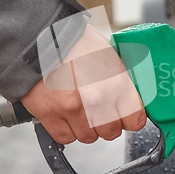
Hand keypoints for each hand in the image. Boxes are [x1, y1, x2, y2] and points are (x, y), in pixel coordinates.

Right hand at [20, 25, 146, 143]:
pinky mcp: (50, 114)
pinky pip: (65, 137)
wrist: (39, 36)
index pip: (135, 120)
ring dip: (86, 127)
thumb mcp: (109, 55)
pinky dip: (66, 129)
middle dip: (107, 123)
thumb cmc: (74, 41)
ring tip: (80, 109)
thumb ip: (120, 80)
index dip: (130, 119)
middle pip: (111, 132)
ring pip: (88, 137)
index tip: (126, 117)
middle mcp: (97, 99)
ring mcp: (73, 109)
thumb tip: (129, 97)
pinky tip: (65, 114)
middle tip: (100, 110)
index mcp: (116, 82)